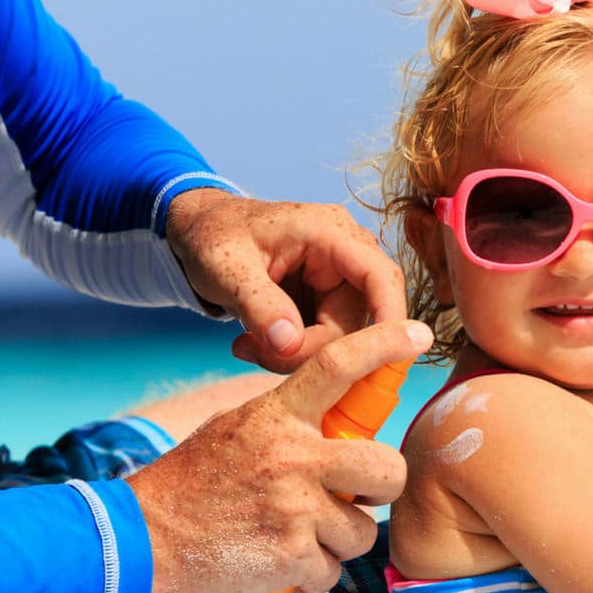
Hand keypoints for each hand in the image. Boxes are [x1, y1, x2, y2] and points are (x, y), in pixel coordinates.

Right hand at [125, 320, 431, 592]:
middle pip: (387, 469)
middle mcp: (293, 456)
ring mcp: (295, 508)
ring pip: (363, 531)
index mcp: (277, 417)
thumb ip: (288, 425)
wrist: (139, 540)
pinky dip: (310, 576)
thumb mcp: (236, 432)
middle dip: (379, 490)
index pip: (337, 366)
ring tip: (291, 536)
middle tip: (351, 498)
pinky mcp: (291, 557)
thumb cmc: (191, 486)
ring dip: (335, 543)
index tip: (418, 335)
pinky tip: (276, 564)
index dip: (383, 345)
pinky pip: (332, 572)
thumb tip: (340, 431)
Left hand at [165, 188, 407, 372]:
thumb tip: (289, 343)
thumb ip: (258, 303)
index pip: (381, 277)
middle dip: (313, 350)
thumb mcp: (224, 266)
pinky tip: (258, 343)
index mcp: (330, 232)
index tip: (379, 361)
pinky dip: (294, 352)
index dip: (390, 320)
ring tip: (248, 346)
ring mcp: (339, 280)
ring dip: (299, 354)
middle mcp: (346, 256)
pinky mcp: (328, 302)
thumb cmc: (213, 236)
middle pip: (360, 320)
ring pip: (344, 337)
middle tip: (257, 353)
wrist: (202, 232)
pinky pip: (327, 339)